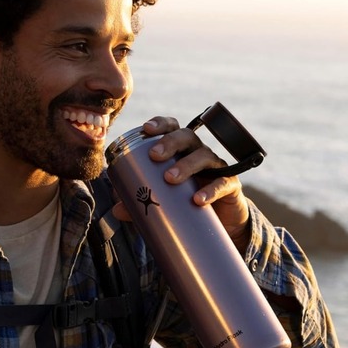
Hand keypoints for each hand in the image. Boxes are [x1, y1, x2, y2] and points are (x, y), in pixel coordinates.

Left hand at [112, 116, 251, 250]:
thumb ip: (139, 203)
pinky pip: (223, 182)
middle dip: (170, 142)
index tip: (146, 128)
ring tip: (170, 178)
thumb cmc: (185, 201)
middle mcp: (197, 152)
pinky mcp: (231, 185)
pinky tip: (198, 199)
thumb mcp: (162, 200)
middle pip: (187, 137)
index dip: (160, 124)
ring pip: (204, 156)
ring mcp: (216, 167)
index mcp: (180, 150)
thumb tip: (116, 210)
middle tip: (154, 156)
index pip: (172, 128)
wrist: (220, 222)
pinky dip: (211, 189)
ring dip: (186, 164)